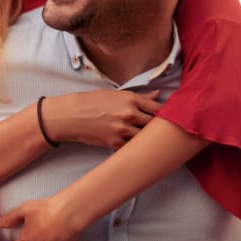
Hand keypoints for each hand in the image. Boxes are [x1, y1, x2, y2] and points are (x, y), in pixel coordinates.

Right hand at [42, 89, 160, 148]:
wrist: (71, 115)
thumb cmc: (92, 102)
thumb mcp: (116, 94)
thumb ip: (139, 97)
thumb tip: (158, 94)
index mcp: (131, 99)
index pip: (158, 108)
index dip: (166, 113)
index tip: (169, 116)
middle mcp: (129, 114)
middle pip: (155, 124)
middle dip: (160, 127)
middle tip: (165, 130)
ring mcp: (122, 129)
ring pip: (145, 137)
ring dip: (149, 138)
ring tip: (152, 139)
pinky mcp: (115, 143)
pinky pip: (132, 146)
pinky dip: (136, 146)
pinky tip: (138, 145)